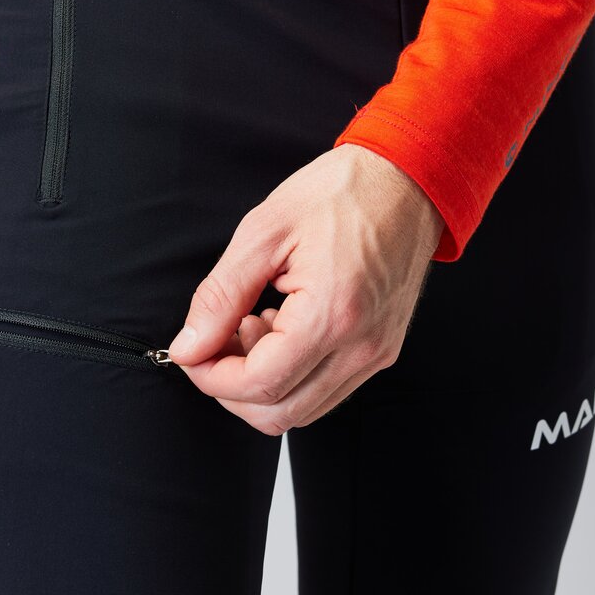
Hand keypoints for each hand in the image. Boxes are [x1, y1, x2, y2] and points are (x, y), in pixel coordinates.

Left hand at [167, 142, 444, 435]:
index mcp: (332, 316)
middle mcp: (361, 348)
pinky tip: (278, 329)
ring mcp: (375, 354)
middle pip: (279, 414)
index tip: (191, 352)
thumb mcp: (264, 233)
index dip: (211, 378)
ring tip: (250, 325)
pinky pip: (324, 390)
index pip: (259, 385)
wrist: (406, 180)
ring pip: (301, 410)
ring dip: (260, 384)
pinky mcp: (379, 351)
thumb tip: (189, 347)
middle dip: (231, 389)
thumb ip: (220, 298)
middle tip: (215, 343)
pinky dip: (289, 375)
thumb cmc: (342, 193)